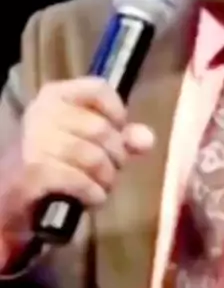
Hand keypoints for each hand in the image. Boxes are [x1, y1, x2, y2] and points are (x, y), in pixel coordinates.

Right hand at [0, 76, 154, 255]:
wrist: (10, 199)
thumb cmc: (53, 164)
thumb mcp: (88, 144)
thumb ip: (120, 138)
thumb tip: (146, 139)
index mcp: (55, 95)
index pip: (98, 88)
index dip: (117, 113)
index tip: (118, 132)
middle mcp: (42, 112)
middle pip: (102, 130)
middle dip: (115, 157)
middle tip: (109, 172)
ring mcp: (34, 141)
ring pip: (93, 157)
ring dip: (105, 179)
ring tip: (100, 187)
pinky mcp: (32, 171)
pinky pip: (79, 180)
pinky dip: (93, 194)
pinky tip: (91, 199)